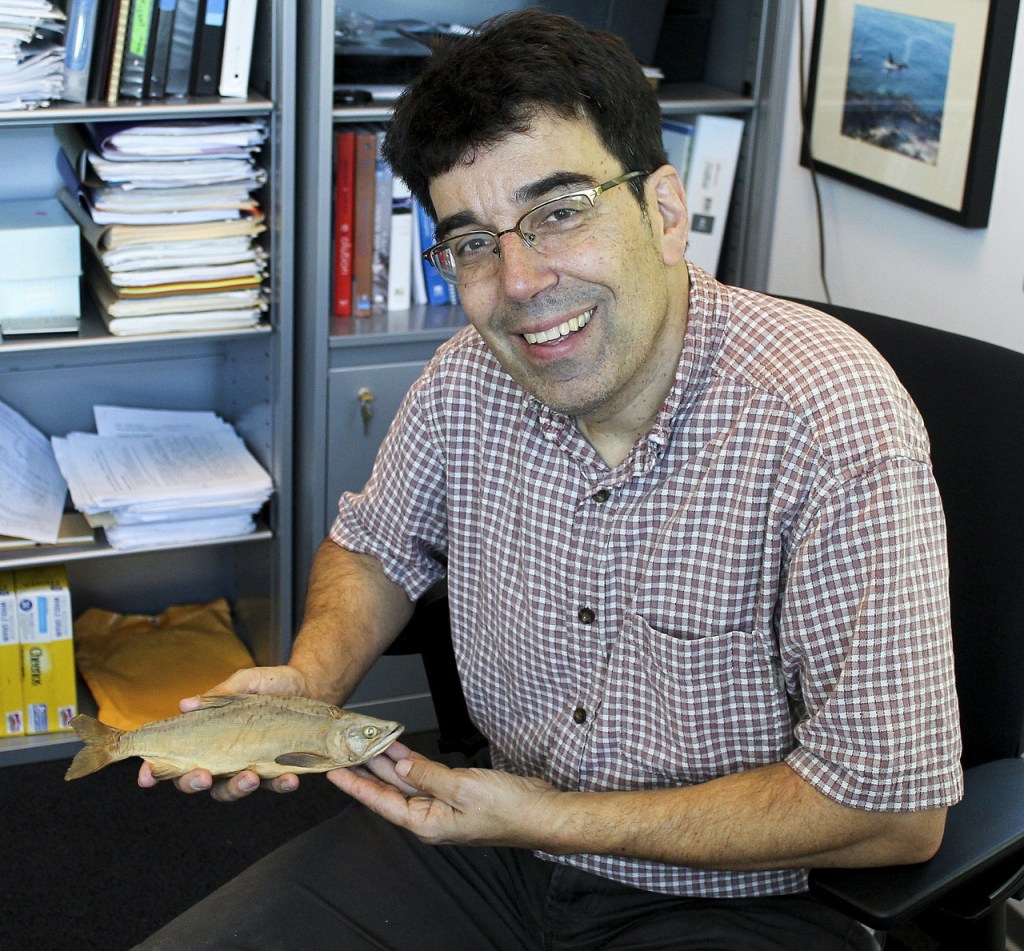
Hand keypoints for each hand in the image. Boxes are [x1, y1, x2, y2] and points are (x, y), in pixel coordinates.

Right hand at [137, 665, 309, 800]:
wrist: (310, 684)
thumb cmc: (269, 684)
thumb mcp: (244, 683)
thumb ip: (218, 695)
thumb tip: (185, 704)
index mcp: (208, 738)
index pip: (175, 758)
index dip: (156, 771)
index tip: (146, 775)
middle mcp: (224, 758)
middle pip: (199, 782)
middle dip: (195, 783)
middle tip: (204, 776)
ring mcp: (250, 766)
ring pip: (233, 789)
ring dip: (239, 788)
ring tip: (250, 776)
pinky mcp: (278, 770)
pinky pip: (275, 785)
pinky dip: (281, 784)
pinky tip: (290, 777)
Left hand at [327, 742, 560, 848]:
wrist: (541, 812)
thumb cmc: (508, 808)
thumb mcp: (462, 788)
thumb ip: (427, 777)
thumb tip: (399, 769)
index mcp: (427, 824)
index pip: (381, 803)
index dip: (356, 787)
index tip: (333, 773)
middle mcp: (431, 818)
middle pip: (390, 792)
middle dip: (367, 771)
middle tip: (344, 751)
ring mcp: (444, 807)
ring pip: (407, 783)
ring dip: (388, 764)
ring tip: (366, 744)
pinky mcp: (458, 795)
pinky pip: (426, 778)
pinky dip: (413, 764)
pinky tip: (401, 751)